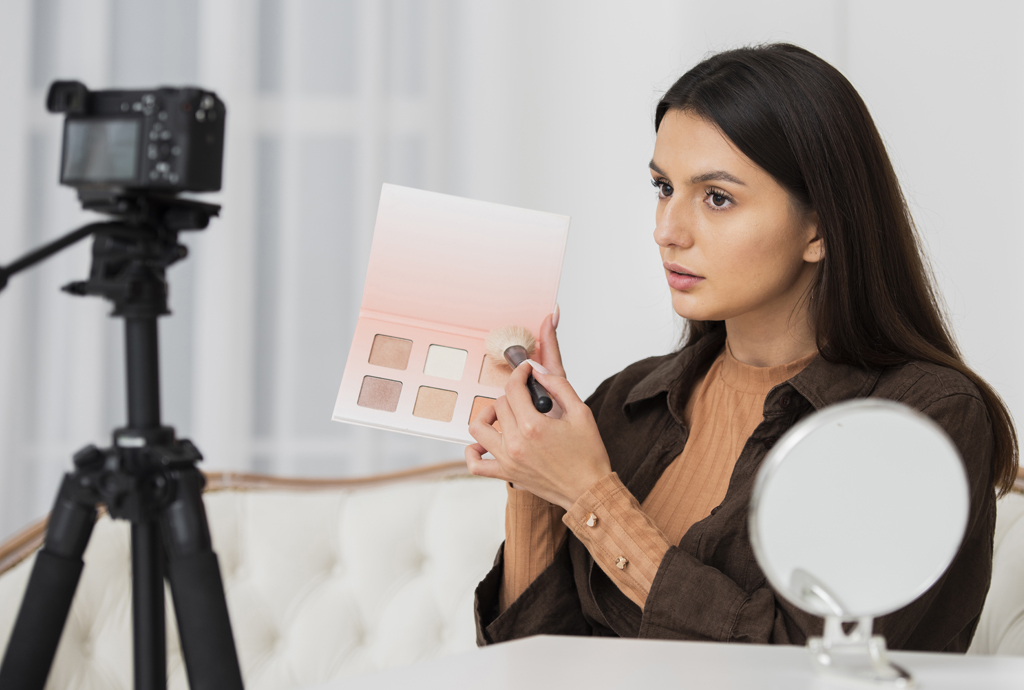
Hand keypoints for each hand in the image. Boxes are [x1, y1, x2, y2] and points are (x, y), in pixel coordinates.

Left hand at [465, 311, 610, 509]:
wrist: (589, 490)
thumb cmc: (588, 455)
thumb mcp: (581, 412)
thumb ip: (558, 386)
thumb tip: (538, 371)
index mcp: (534, 425)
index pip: (514, 388)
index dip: (520, 373)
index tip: (527, 371)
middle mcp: (516, 443)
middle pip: (499, 404)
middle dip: (513, 394)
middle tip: (527, 396)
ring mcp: (507, 460)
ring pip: (479, 428)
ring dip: (488, 415)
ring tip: (503, 415)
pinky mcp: (506, 474)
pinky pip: (476, 464)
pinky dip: (473, 451)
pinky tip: (485, 442)